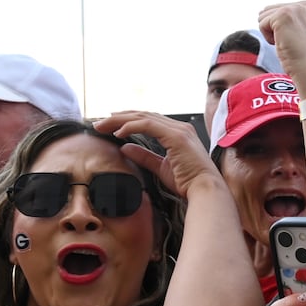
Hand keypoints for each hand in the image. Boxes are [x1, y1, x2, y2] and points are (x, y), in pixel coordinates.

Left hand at [96, 110, 222, 198]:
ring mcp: (179, 130)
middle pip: (143, 115)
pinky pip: (148, 125)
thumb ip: (144, 156)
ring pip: (143, 117)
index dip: (128, 120)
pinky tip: (118, 133)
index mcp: (179, 133)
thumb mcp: (161, 167)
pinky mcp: (176, 136)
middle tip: (99, 123)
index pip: (149, 120)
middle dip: (119, 117)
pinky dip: (131, 126)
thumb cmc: (189, 182)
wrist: (205, 190)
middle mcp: (180, 127)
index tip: (110, 125)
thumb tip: (126, 148)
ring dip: (120, 120)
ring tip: (102, 125)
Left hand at [256, 1, 305, 95]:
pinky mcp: (284, 14)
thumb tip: (262, 12)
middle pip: (271, 11)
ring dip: (272, 33)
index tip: (298, 42)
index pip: (282, 10)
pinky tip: (283, 44)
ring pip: (265, 16)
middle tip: (292, 43)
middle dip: (276, 30)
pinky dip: (268, 38)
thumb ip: (291, 21)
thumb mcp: (301, 34)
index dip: (284, 30)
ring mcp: (296, 8)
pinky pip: (262, 24)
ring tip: (288, 43)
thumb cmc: (305, 60)